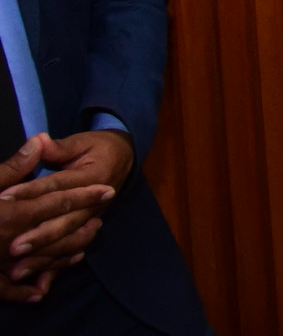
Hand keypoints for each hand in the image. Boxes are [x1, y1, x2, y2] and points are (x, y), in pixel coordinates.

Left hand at [0, 130, 130, 285]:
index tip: (4, 199)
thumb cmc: (99, 147)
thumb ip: (59, 147)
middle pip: (64, 221)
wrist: (125, 158)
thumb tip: (40, 141)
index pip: (56, 186)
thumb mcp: (82, 142)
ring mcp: (92, 220)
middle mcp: (94, 203)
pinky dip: (56, 270)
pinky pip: (71, 254)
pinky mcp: (86, 230)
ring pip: (68, 243)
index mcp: (92, 177)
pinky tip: (39, 287)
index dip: (30, 193)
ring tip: (17, 271)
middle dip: (38, 236)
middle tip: (14, 248)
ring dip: (43, 258)